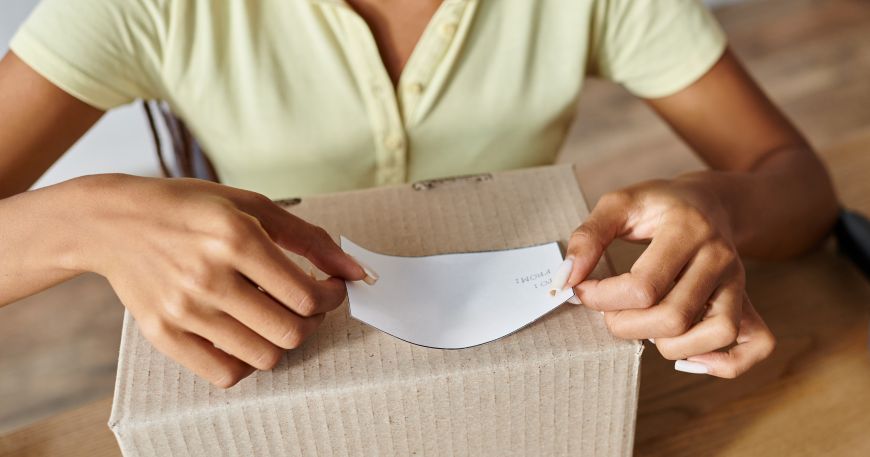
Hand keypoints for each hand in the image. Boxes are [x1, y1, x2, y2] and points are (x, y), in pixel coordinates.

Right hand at [72, 174, 366, 387]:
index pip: (307, 296)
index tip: (331, 288)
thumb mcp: (252, 206)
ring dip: (283, 340)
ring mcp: (183, 310)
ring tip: (274, 315)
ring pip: (265, 356)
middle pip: (291, 332)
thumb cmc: (190, 209)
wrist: (114, 222)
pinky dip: (248, 361)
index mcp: (235, 237)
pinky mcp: (163, 334)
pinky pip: (226, 374)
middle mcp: (208, 277)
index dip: (333, 297)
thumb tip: (357, 271)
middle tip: (307, 305)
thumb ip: (310, 239)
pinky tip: (246, 333)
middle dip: (313, 322)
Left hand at [564, 177, 774, 377]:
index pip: (642, 287)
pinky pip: (754, 345)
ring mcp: (738, 283)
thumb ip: (588, 237)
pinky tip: (687, 354)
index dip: (602, 298)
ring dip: (669, 346)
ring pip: (714, 334)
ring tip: (645, 328)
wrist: (711, 201)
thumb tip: (567, 279)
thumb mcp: (619, 204)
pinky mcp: (749, 301)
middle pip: (673, 317)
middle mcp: (718, 257)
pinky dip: (722, 362)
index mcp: (687, 229)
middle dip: (627, 326)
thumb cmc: (659, 205)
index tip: (584, 290)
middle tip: (610, 312)